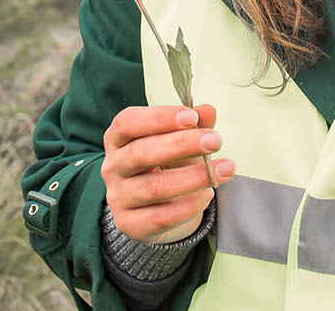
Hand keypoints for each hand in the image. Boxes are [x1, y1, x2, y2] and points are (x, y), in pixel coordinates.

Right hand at [101, 104, 234, 244]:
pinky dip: (187, 206)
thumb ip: (194, 124)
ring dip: (193, 177)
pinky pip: (159, 217)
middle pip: (141, 153)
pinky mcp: (129, 224)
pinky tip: (206, 195)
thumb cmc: (167, 163)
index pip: (129, 122)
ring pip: (153, 187)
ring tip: (222, 170)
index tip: (192, 117)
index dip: (160, 118)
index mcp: (118, 137)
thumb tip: (207, 111)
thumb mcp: (181, 139)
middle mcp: (112, 166)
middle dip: (182, 145)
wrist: (160, 207)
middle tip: (215, 141)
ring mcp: (118, 197)